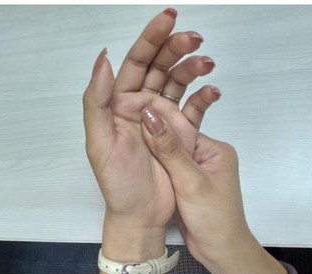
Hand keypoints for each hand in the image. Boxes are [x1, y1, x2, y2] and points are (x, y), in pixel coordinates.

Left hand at [82, 8, 220, 262]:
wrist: (141, 216)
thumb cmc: (117, 184)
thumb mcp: (99, 142)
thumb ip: (97, 100)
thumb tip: (104, 59)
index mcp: (119, 102)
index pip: (136, 62)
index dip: (151, 38)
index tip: (168, 18)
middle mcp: (142, 105)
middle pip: (160, 67)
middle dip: (176, 48)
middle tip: (194, 37)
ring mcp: (163, 119)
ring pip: (178, 83)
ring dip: (192, 69)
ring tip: (206, 61)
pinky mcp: (182, 135)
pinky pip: (195, 109)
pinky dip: (205, 97)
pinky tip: (213, 89)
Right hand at [139, 106, 287, 273]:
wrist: (220, 250)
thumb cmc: (214, 219)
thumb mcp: (190, 181)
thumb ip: (169, 150)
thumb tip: (150, 116)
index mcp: (216, 150)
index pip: (181, 128)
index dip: (157, 125)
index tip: (130, 120)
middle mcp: (208, 156)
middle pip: (174, 139)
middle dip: (153, 140)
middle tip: (125, 134)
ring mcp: (198, 170)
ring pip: (169, 155)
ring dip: (152, 156)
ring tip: (127, 149)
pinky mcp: (188, 184)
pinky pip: (168, 169)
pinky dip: (156, 169)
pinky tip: (138, 166)